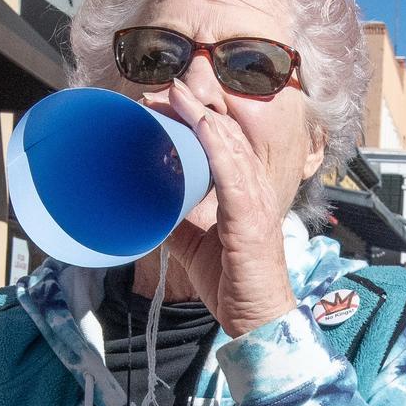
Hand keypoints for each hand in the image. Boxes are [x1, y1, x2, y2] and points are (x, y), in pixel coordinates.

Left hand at [148, 75, 298, 336]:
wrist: (255, 317)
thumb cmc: (231, 282)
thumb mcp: (193, 243)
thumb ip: (175, 219)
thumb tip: (148, 204)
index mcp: (245, 189)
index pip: (223, 140)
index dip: (197, 115)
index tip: (165, 99)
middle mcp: (256, 186)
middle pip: (225, 132)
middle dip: (192, 106)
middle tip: (160, 89)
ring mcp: (257, 198)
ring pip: (229, 142)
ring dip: (198, 115)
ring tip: (170, 94)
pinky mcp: (251, 215)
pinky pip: (233, 170)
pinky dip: (215, 143)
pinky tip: (199, 122)